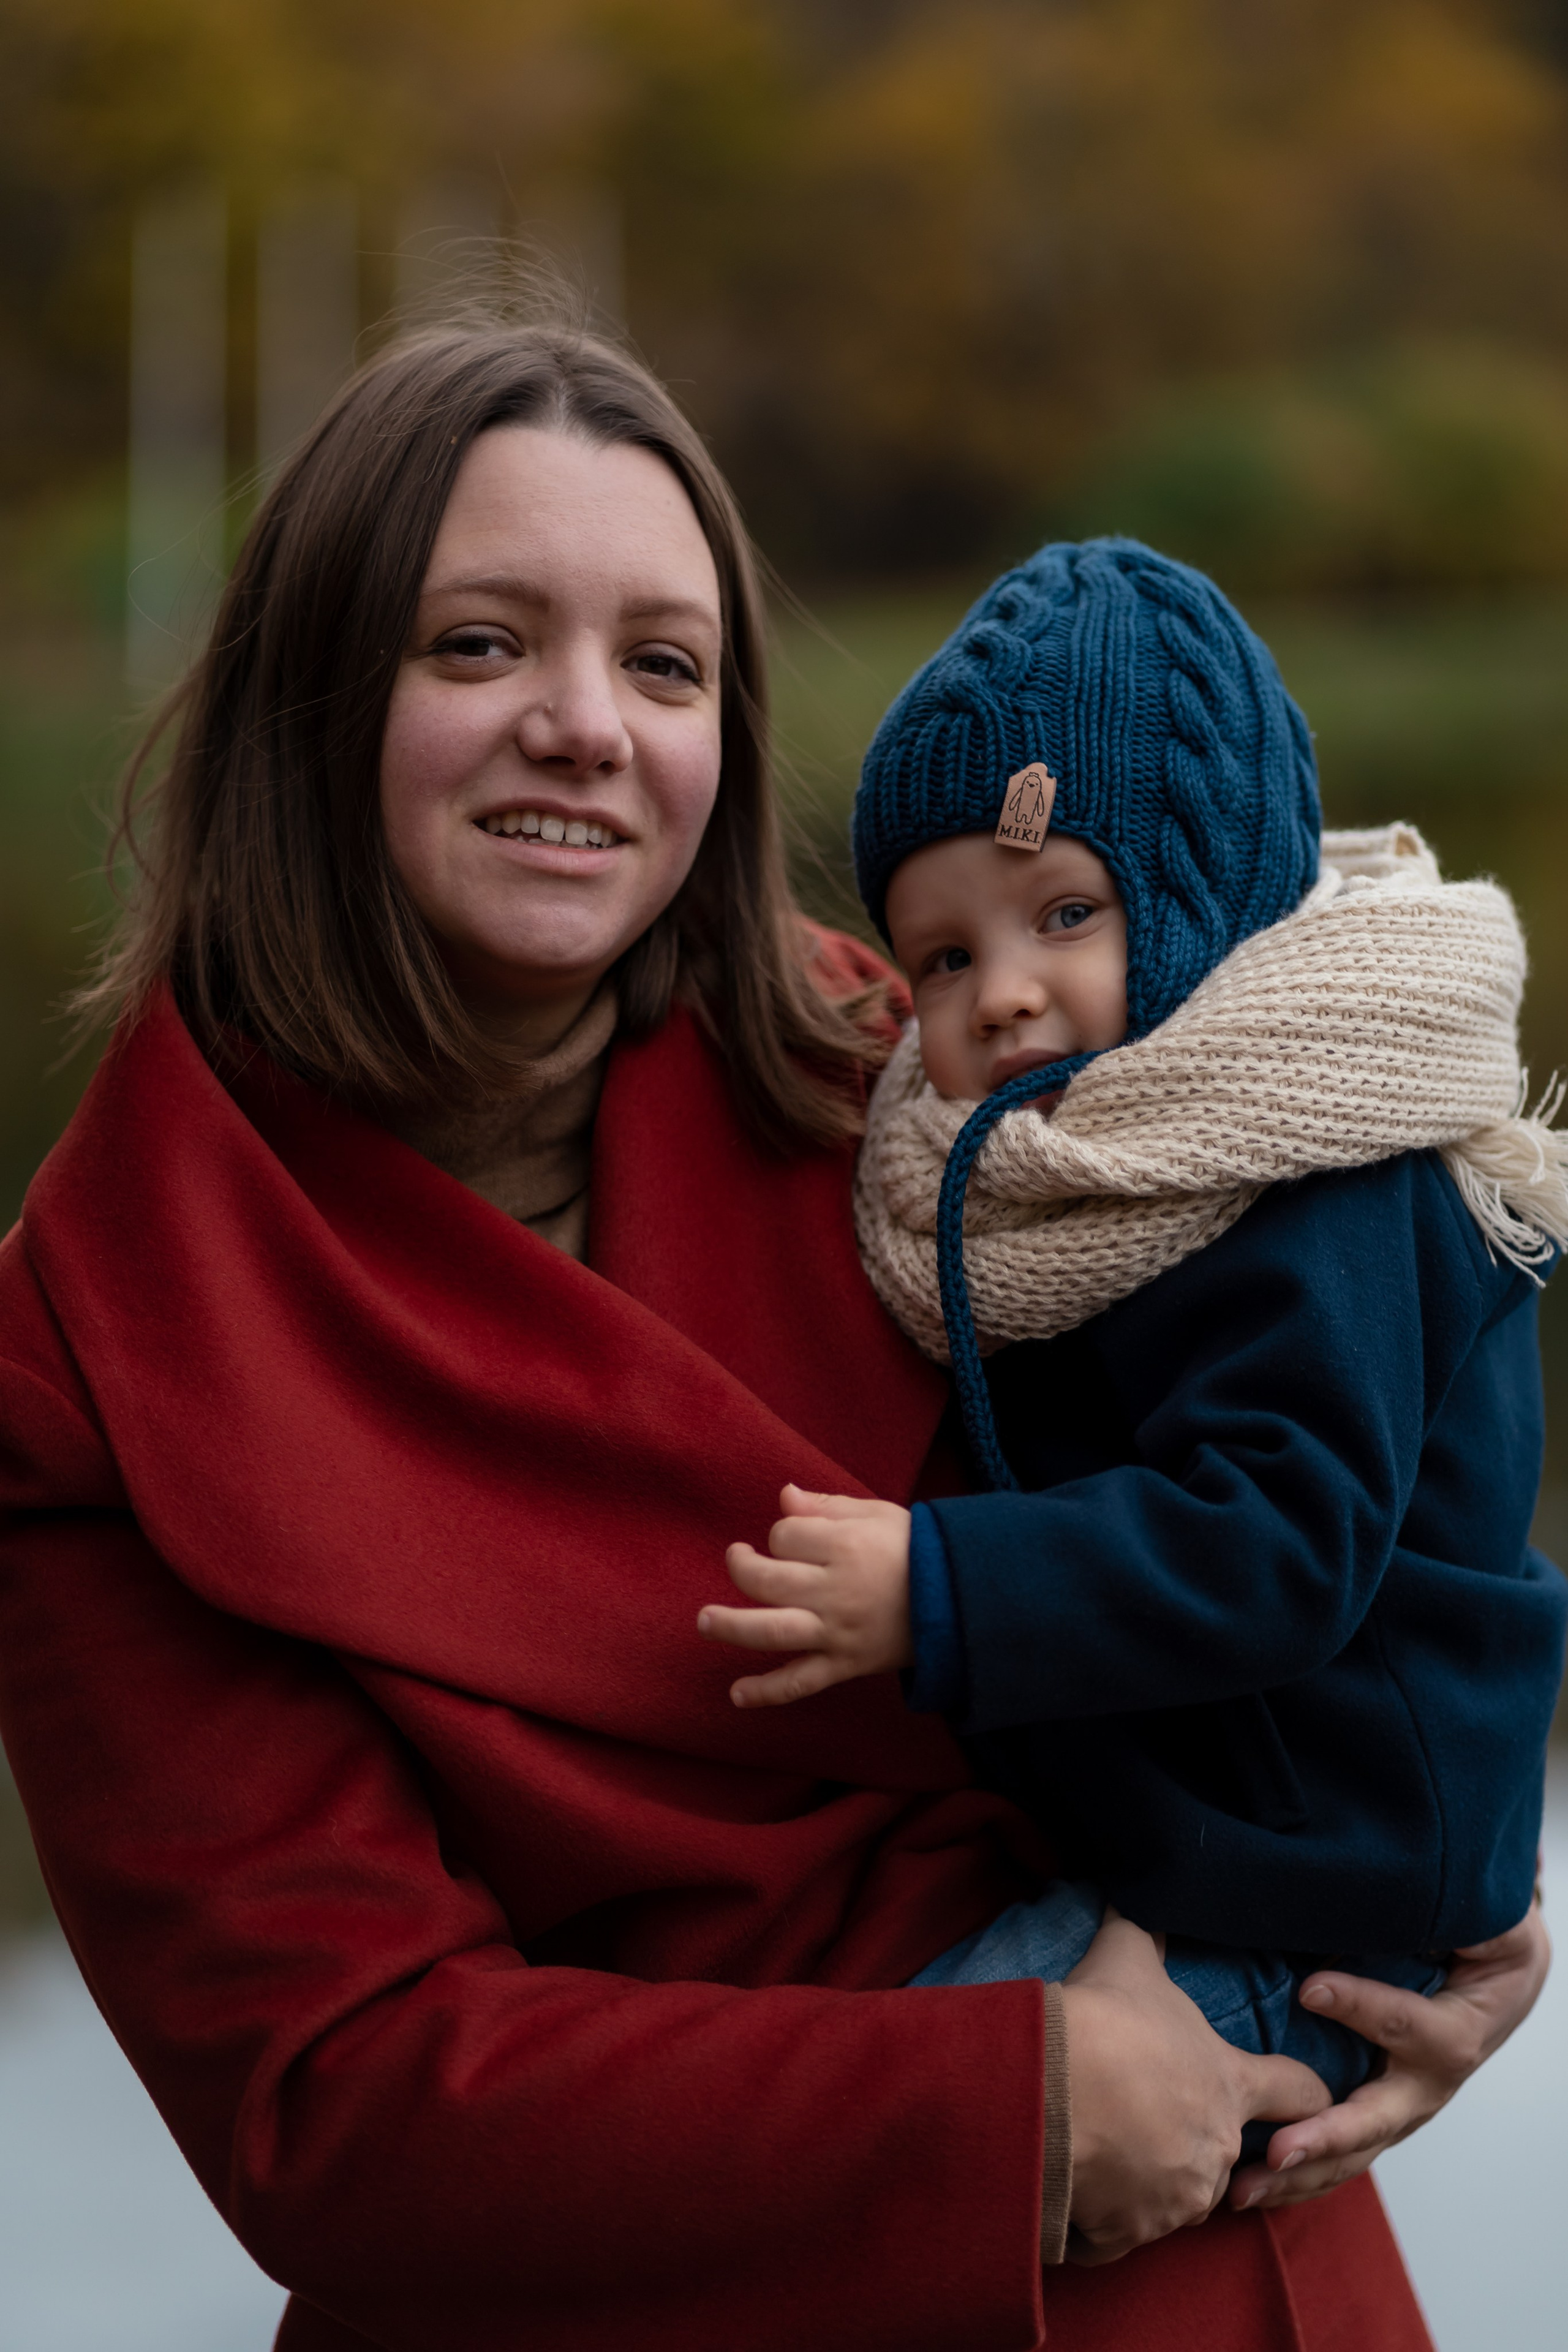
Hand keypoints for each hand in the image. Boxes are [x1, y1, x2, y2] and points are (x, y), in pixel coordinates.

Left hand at [697, 1484, 912, 1706]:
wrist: (960, 1601)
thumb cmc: (916, 1550)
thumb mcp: (877, 1514)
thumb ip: (828, 1506)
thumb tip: (784, 1496)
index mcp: (845, 1547)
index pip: (785, 1536)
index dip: (782, 1534)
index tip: (796, 1537)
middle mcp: (836, 1591)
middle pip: (766, 1580)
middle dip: (741, 1567)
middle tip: (737, 1558)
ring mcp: (837, 1632)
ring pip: (771, 1631)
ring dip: (730, 1627)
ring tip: (705, 1620)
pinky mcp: (844, 1665)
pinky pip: (800, 1683)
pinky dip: (766, 1692)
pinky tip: (736, 1694)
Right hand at [1063, 1909, 1330, 2264]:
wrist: (1048, 2089)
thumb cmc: (1101, 2021)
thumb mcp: (1127, 1956)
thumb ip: (1145, 1931)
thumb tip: (1139, 1890)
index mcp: (1229, 2085)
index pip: (1299, 2091)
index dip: (1305, 2091)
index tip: (1308, 2095)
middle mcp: (1217, 2150)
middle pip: (1225, 2149)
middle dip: (1189, 2132)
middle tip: (1142, 2107)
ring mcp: (1176, 2199)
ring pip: (1175, 2193)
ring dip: (1148, 2175)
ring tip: (1103, 2141)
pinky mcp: (1130, 2234)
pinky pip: (1123, 2233)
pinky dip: (1103, 2216)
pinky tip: (1077, 2185)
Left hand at [1228, 1896, 1550, 2211]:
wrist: (1504, 1988)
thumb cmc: (1486, 1950)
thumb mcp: (1485, 1929)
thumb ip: (1446, 1923)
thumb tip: (1395, 1904)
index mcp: (1453, 2034)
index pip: (1407, 2024)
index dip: (1363, 2006)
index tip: (1310, 1988)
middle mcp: (1425, 2085)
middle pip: (1374, 2119)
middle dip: (1323, 2138)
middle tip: (1276, 2151)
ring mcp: (1401, 2109)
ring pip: (1352, 2153)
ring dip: (1299, 2173)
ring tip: (1244, 2187)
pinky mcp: (1379, 2117)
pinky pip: (1340, 2155)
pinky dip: (1298, 2175)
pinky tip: (1252, 2185)